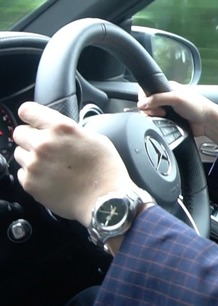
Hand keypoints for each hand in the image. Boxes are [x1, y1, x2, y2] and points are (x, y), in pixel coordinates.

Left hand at [12, 102, 135, 226]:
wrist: (104, 199)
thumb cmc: (105, 169)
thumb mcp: (96, 138)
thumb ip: (72, 131)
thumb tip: (60, 131)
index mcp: (61, 128)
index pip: (27, 110)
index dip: (31, 115)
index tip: (34, 120)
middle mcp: (44, 144)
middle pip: (19, 132)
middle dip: (31, 137)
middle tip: (46, 146)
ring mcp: (34, 164)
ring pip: (19, 153)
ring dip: (31, 156)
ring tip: (50, 164)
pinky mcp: (29, 183)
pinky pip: (22, 172)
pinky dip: (32, 173)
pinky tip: (50, 177)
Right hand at [137, 83, 217, 146]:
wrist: (208, 122)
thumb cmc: (198, 106)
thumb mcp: (176, 98)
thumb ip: (158, 99)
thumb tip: (141, 104)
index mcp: (168, 88)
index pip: (148, 90)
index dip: (145, 99)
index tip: (150, 105)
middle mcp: (167, 98)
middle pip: (148, 104)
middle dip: (150, 110)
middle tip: (160, 113)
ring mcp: (168, 110)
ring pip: (151, 114)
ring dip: (154, 118)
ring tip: (164, 118)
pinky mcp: (170, 121)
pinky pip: (158, 123)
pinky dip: (159, 124)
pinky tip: (165, 124)